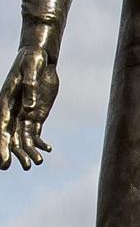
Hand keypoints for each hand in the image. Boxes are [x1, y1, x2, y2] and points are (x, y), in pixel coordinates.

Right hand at [0, 47, 58, 169]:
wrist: (40, 58)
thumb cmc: (32, 61)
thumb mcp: (31, 70)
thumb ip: (30, 88)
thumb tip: (30, 108)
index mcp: (6, 102)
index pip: (2, 127)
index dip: (2, 145)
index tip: (3, 161)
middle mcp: (13, 111)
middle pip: (11, 137)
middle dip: (13, 153)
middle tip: (20, 168)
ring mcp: (24, 114)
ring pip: (23, 138)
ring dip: (28, 151)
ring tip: (36, 164)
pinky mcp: (36, 114)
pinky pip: (36, 132)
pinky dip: (40, 142)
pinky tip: (48, 149)